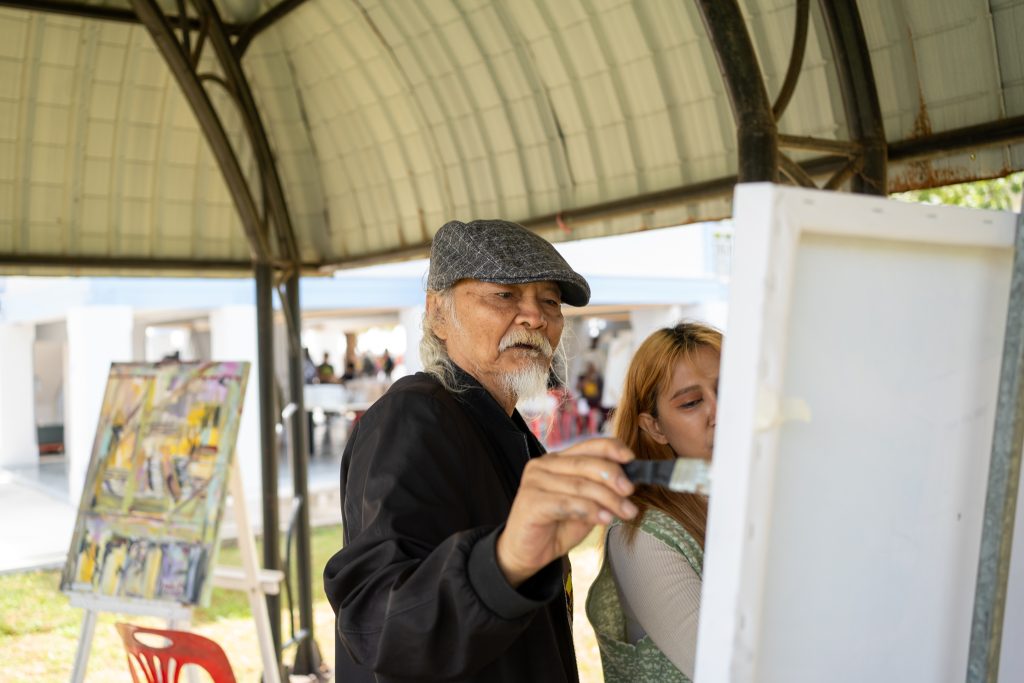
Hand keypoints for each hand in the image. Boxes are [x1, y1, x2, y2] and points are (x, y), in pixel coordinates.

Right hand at [496, 438, 637, 586]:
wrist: (525, 554)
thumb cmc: (555, 527)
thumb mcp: (585, 507)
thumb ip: (600, 493)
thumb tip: (628, 485)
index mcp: (557, 460)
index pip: (588, 446)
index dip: (612, 449)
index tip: (632, 459)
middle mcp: (544, 465)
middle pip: (586, 464)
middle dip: (613, 477)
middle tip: (631, 492)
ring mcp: (534, 481)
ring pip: (580, 485)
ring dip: (608, 499)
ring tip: (626, 513)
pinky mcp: (529, 501)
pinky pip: (566, 503)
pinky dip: (589, 510)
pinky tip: (604, 519)